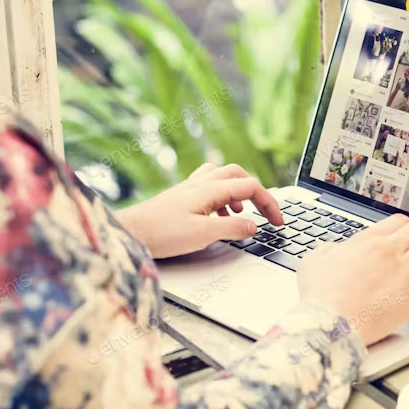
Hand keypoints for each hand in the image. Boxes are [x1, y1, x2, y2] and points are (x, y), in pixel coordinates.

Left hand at [115, 164, 283, 258]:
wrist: (130, 231)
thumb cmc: (161, 233)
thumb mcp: (203, 234)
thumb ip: (232, 228)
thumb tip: (253, 225)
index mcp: (210, 189)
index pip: (250, 187)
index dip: (269, 203)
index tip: (277, 221)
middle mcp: (201, 183)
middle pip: (238, 175)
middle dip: (256, 192)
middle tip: (264, 212)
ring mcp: (190, 188)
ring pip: (223, 178)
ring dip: (238, 193)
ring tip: (241, 215)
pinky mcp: (181, 196)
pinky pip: (208, 187)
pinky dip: (222, 198)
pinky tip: (217, 216)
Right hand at [297, 215, 408, 345]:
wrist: (328, 323)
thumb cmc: (319, 296)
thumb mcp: (313, 261)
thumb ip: (328, 249)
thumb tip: (335, 250)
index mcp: (368, 241)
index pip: (399, 221)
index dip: (406, 230)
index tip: (406, 241)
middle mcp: (389, 252)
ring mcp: (403, 273)